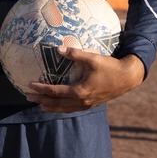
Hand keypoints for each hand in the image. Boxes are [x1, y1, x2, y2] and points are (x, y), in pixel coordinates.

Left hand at [22, 49, 145, 112]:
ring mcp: (87, 104)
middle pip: (57, 103)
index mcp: (80, 91)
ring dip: (51, 107)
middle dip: (41, 100)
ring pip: (65, 109)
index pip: (55, 92)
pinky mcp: (92, 104)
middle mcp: (82, 101)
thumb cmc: (110, 66)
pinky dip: (63, 108)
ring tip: (40, 106)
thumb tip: (58, 48)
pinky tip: (59, 106)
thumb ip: (75, 54)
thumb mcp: (92, 58)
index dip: (42, 89)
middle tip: (27, 97)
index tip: (30, 85)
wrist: (128, 78)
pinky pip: (73, 109)